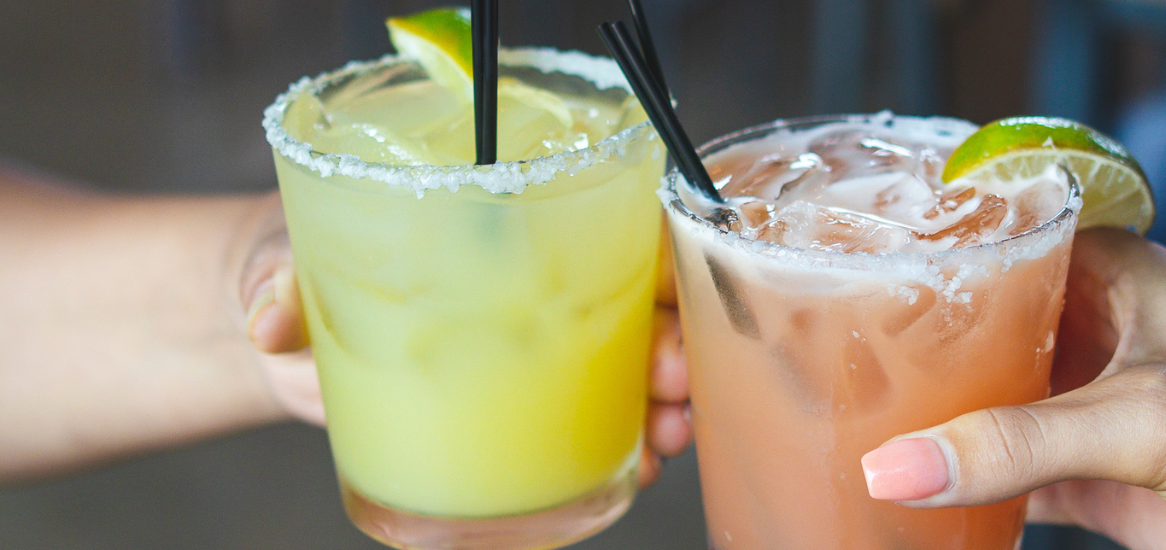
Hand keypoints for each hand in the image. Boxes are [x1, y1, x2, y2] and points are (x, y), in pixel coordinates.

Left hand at [236, 192, 692, 485]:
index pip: (611, 224)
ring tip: (665, 436)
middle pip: (636, 301)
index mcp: (508, 223)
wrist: (292, 334)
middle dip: (672, 340)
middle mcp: (536, 282)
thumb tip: (271, 322)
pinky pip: (589, 421)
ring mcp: (534, 347)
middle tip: (673, 382)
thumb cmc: (307, 268)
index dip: (657, 261)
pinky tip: (636, 464)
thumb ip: (285, 283)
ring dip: (662, 402)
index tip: (670, 300)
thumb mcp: (295, 260)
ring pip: (627, 367)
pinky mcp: (517, 405)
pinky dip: (623, 444)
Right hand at [860, 229, 1165, 549]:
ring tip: (849, 419)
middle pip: (975, 327)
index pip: (996, 242)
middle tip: (831, 359)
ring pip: (983, 402)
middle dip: (910, 348)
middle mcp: (1089, 330)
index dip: (922, 254)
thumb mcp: (1147, 421)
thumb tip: (896, 468)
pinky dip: (959, 485)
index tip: (845, 271)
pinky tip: (911, 489)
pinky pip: (1003, 474)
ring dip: (931, 419)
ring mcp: (1085, 405)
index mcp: (1109, 274)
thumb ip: (1018, 444)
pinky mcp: (1088, 474)